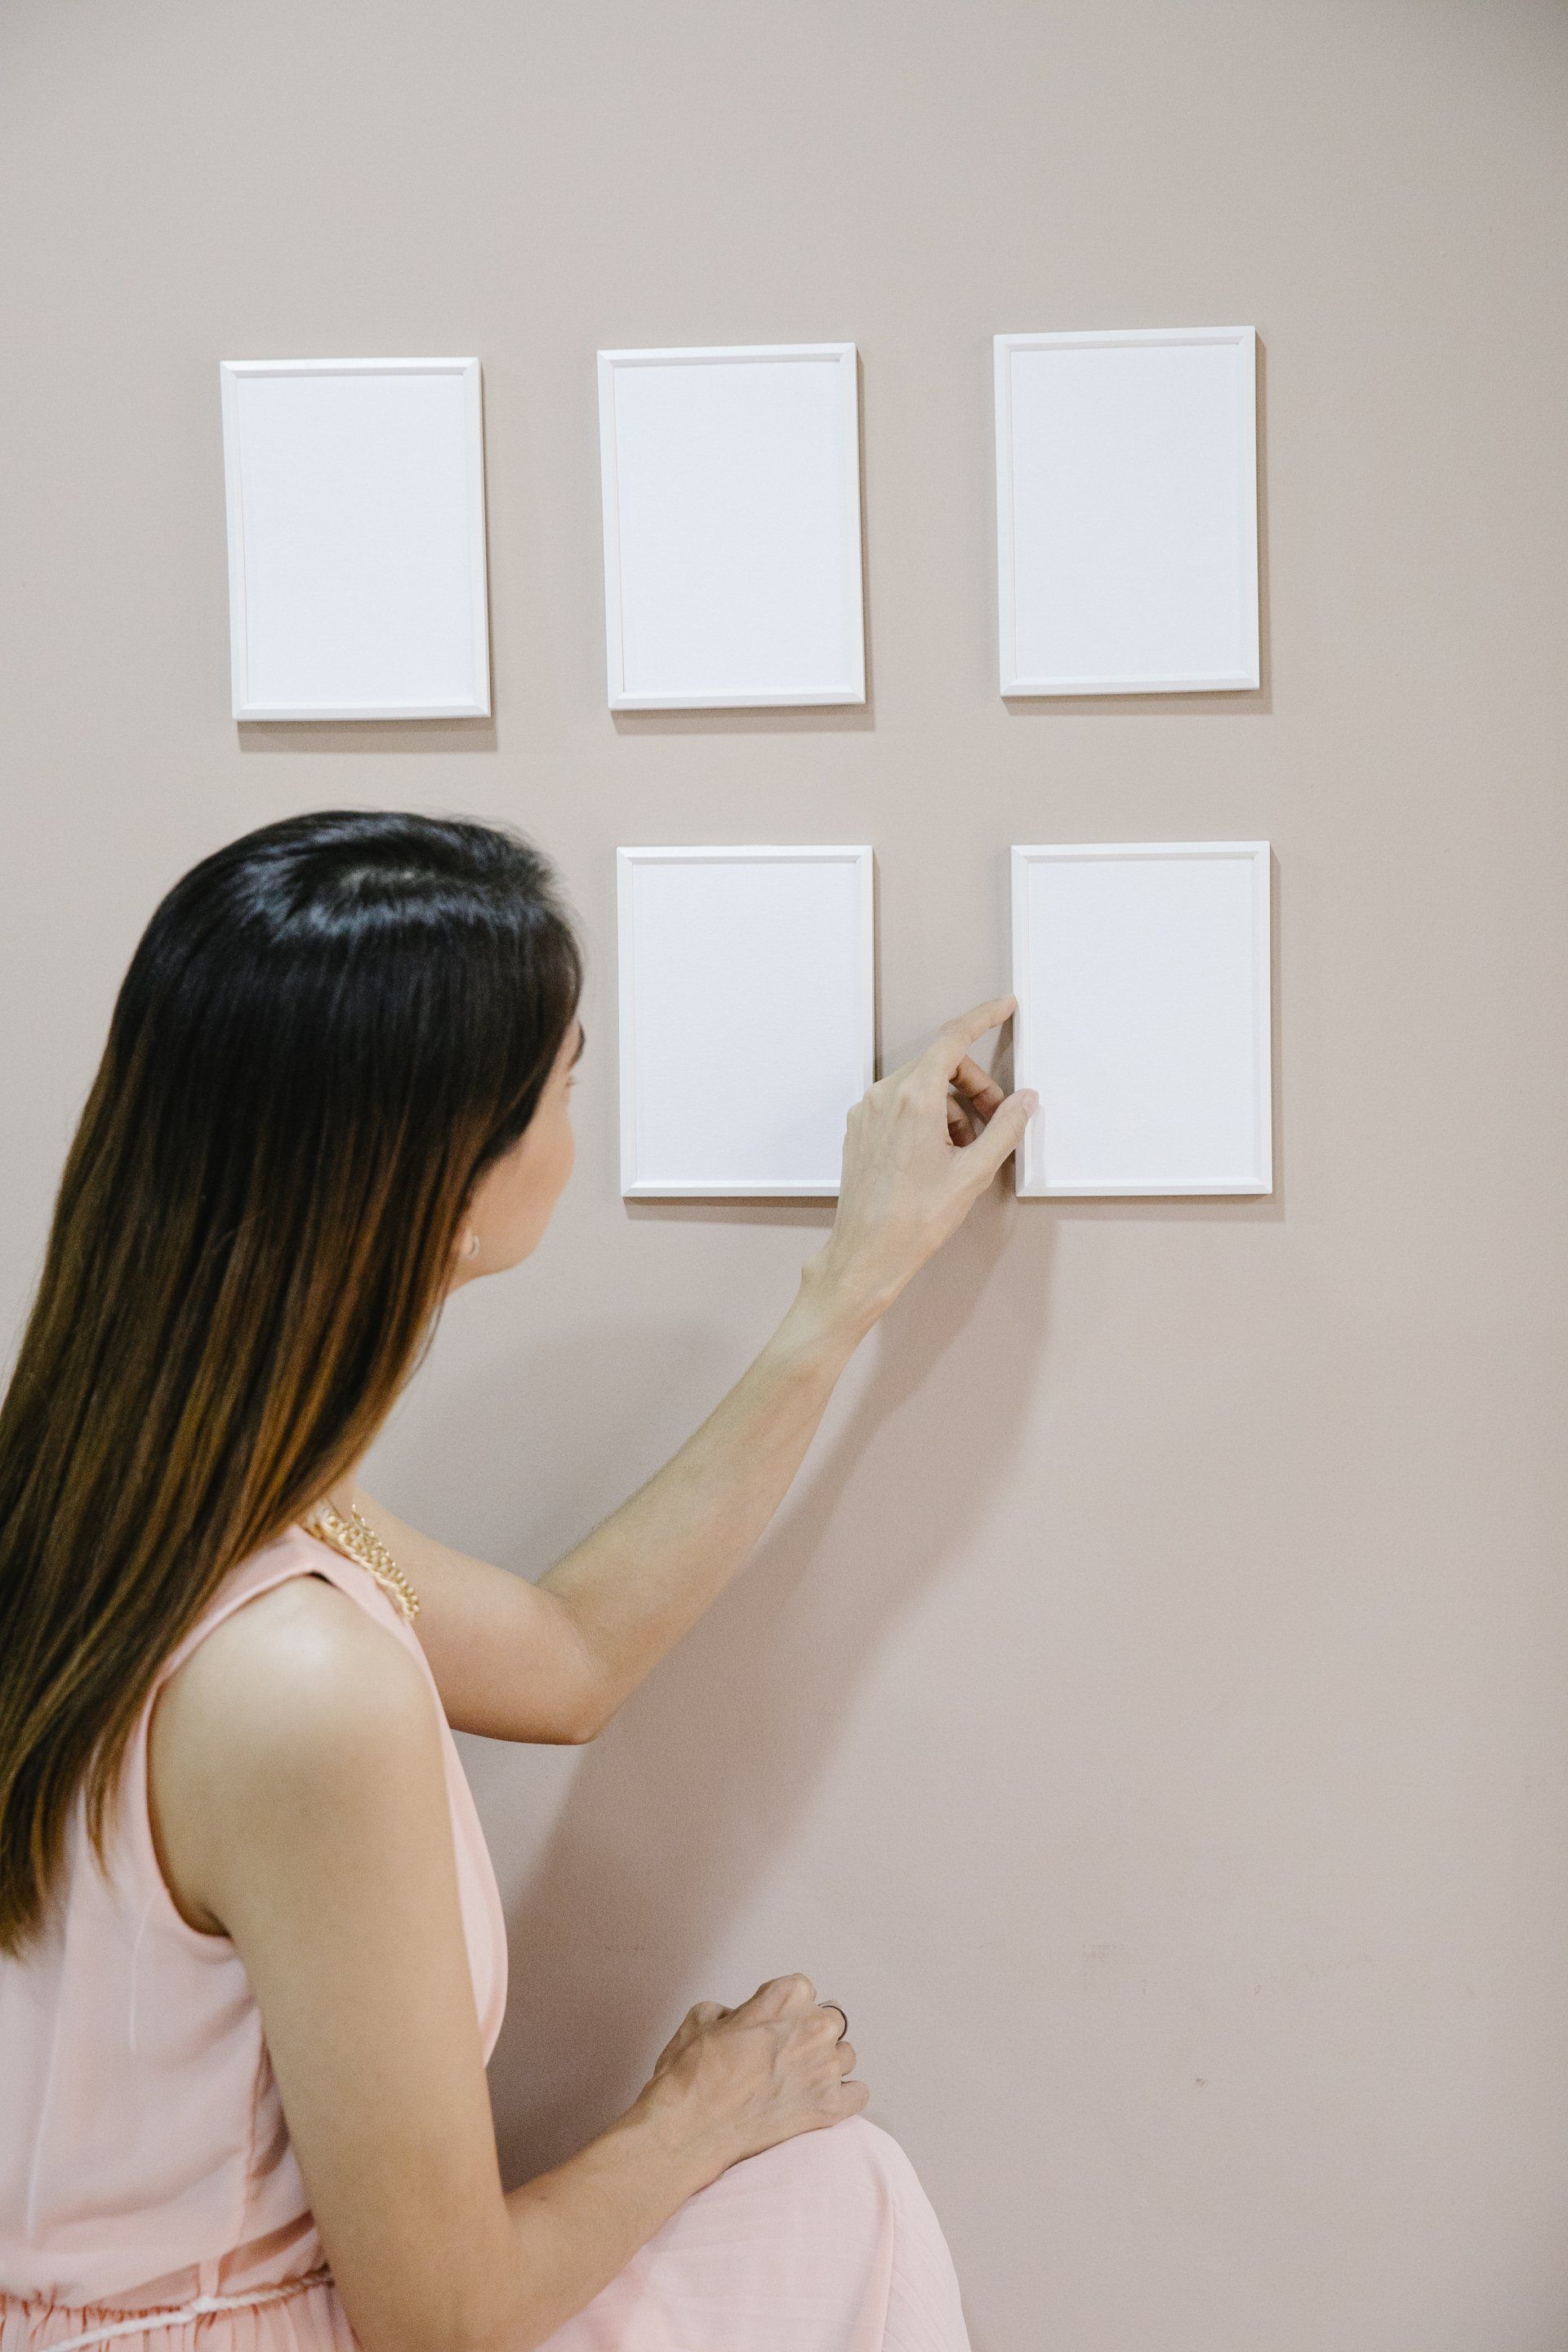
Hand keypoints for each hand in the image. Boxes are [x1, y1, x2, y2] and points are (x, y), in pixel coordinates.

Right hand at [632, 1973, 865, 2182]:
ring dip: (826, 2064)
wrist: (688, 2131)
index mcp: (785, 1999)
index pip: (803, 1988)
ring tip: (796, 2081)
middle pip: (831, 2019)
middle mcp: (812, 2029)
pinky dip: (843, 2096)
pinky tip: (817, 2100)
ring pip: (846, 2055)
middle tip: (782, 2054)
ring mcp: (824, 2070)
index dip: (783, 2007)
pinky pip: (858, 2093)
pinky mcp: (829, 2109)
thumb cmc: (691, 2075)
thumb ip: (741, 2008)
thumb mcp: (703, 2015)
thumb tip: (751, 2017)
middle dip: (810, 2033)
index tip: (768, 2023)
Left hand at [806, 994, 1037, 1333]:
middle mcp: (884, 1095)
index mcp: (914, 1099)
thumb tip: (1026, 1101)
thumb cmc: (916, 1219)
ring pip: (921, 1086)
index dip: (982, 1018)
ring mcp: (867, 1111)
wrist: (867, 1253)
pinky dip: (928, 1116)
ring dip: (952, 1105)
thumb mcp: (973, 1173)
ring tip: (966, 1149)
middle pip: (941, 1065)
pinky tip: (940, 1152)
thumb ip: (1005, 1129)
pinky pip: (900, 1104)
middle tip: (996, 1119)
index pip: (953, 1039)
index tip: (1004, 1006)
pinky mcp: (859, 1128)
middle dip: (974, 1084)